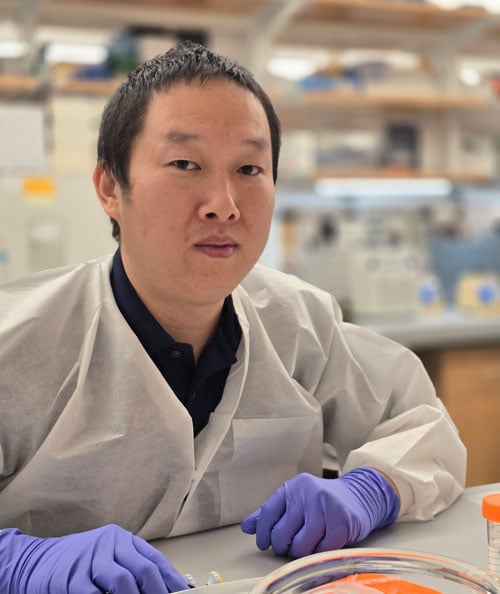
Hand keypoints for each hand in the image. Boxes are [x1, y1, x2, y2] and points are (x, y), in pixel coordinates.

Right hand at [0, 523, 188, 593]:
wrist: (35, 560)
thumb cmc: (80, 562)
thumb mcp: (108, 557)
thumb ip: (132, 569)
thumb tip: (165, 588)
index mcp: (123, 539)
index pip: (155, 559)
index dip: (173, 581)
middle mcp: (109, 544)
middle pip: (143, 568)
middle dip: (158, 592)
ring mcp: (90, 559)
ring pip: (121, 581)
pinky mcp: (70, 577)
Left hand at [240, 468, 399, 557]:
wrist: (359, 496)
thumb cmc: (321, 502)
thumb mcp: (295, 499)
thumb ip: (271, 512)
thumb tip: (246, 527)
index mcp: (293, 487)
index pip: (268, 513)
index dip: (263, 533)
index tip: (264, 543)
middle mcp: (308, 493)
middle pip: (281, 533)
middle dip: (282, 546)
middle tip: (288, 546)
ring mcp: (325, 507)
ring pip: (300, 545)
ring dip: (300, 552)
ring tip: (306, 544)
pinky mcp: (342, 521)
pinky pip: (321, 550)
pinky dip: (320, 552)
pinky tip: (323, 542)